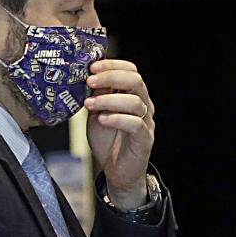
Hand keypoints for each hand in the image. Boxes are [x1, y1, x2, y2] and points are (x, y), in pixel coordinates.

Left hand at [84, 59, 153, 207]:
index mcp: (133, 95)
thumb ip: (97, 96)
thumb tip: (89, 76)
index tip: (92, 67)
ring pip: (135, 101)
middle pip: (135, 80)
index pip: (131, 70)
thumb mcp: (96, 113)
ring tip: (89, 104)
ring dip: (108, 100)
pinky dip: (116, 118)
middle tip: (90, 81)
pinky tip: (101, 120)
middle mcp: (143, 105)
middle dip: (110, 77)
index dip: (113, 65)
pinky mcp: (145, 139)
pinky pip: (135, 124)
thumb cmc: (108, 141)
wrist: (116, 172)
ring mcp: (146, 122)